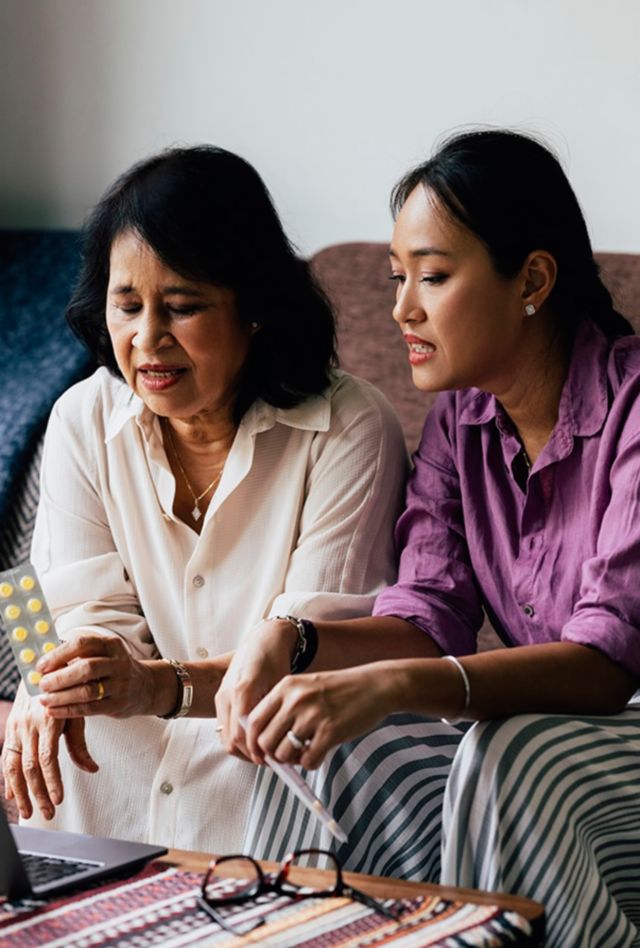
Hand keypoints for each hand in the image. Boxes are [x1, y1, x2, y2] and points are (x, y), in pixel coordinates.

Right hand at [2, 682, 97, 819]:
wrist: (43, 668)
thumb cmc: (66, 691)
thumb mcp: (77, 713)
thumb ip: (80, 744)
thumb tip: (92, 769)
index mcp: (47, 719)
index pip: (46, 758)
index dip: (52, 781)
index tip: (57, 799)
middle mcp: (28, 725)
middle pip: (30, 767)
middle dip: (38, 793)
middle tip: (47, 813)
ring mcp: (16, 728)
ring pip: (14, 766)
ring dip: (20, 792)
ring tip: (28, 812)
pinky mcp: (10, 729)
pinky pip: (6, 758)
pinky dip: (8, 779)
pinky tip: (12, 795)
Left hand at [37, 632, 155, 718]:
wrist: (144, 686)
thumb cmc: (114, 668)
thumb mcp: (103, 653)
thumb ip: (79, 656)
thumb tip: (44, 664)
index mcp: (111, 645)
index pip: (82, 644)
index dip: (58, 654)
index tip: (41, 665)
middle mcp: (118, 663)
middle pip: (86, 668)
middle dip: (59, 677)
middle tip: (42, 684)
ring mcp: (120, 685)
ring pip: (87, 691)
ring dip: (61, 696)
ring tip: (44, 699)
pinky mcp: (118, 705)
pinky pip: (89, 709)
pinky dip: (68, 710)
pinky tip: (54, 710)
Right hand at [215, 619, 298, 759]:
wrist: (262, 641)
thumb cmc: (275, 660)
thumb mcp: (281, 686)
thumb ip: (276, 714)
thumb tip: (282, 743)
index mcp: (242, 692)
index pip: (241, 735)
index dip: (255, 753)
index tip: (270, 761)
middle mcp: (227, 695)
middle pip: (230, 741)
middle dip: (250, 755)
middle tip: (270, 761)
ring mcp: (221, 697)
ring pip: (225, 737)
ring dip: (242, 749)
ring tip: (264, 753)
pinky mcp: (220, 698)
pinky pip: (224, 727)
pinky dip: (236, 738)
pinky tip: (255, 740)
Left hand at [244, 663, 397, 768]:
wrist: (374, 686)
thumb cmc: (339, 690)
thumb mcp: (306, 688)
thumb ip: (284, 707)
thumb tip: (261, 742)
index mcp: (286, 687)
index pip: (253, 720)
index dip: (254, 741)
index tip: (261, 753)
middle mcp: (295, 700)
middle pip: (265, 741)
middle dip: (273, 754)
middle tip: (287, 755)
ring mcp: (313, 716)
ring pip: (283, 754)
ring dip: (292, 760)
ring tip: (305, 752)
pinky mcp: (330, 732)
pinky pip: (308, 761)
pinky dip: (312, 763)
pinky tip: (321, 753)